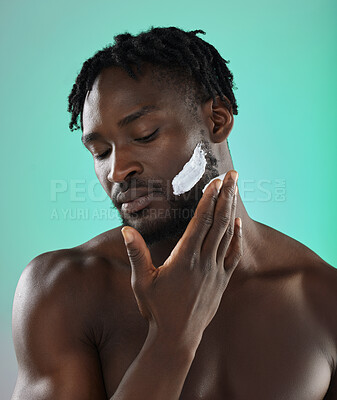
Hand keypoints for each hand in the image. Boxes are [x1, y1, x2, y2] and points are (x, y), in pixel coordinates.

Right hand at [121, 170, 241, 344]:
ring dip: (232, 211)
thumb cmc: (156, 309)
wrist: (177, 338)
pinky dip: (237, 237)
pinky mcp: (222, 281)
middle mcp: (204, 261)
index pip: (201, 221)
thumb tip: (126, 230)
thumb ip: (136, 253)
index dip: (210, 199)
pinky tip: (238, 224)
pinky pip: (233, 255)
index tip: (217, 181)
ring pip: (227, 234)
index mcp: (185, 258)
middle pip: (219, 222)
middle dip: (226, 196)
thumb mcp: (141, 281)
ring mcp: (216, 271)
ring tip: (235, 191)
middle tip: (233, 175)